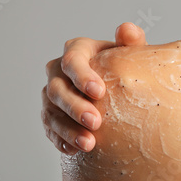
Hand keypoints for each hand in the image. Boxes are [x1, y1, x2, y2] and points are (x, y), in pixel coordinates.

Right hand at [42, 23, 146, 153]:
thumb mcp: (130, 54)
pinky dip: (60, 140)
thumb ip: (131, 42)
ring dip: (68, 129)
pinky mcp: (50, 116)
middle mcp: (58, 72)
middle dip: (75, 106)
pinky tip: (74, 150)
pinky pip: (50, 129)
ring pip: (51, 112)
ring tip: (88, 144)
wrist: (118, 92)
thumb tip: (127, 30)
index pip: (72, 59)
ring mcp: (51, 96)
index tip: (99, 92)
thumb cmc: (125, 68)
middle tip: (96, 122)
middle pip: (57, 88)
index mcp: (77, 51)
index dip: (82, 76)